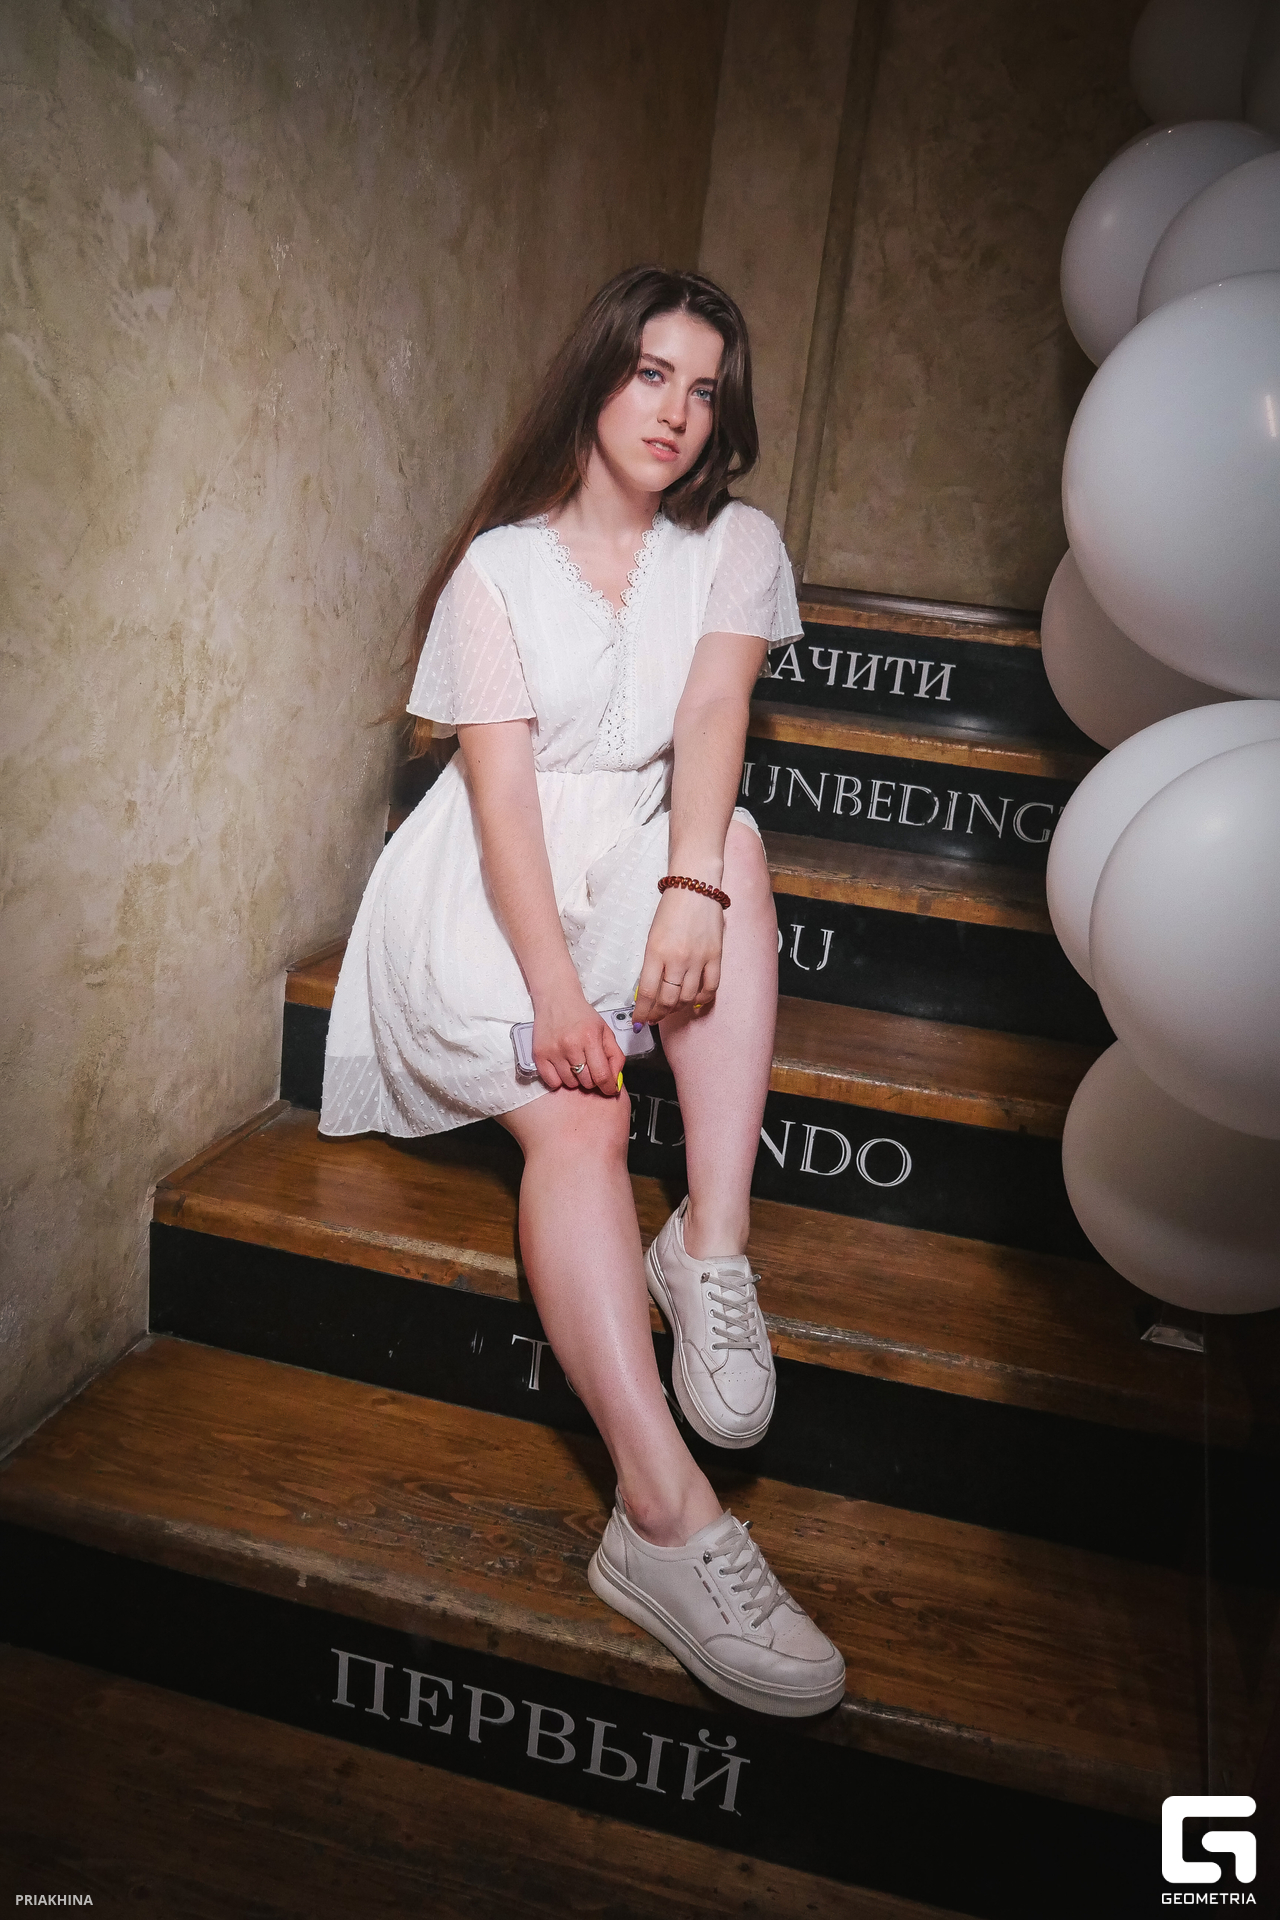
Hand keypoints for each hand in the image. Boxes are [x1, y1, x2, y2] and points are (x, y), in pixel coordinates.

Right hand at [532, 986, 624, 1093]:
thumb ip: (615, 1056)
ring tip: (575, 1063)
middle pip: (586, 1082)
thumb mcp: (605, 1031)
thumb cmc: (582, 1016)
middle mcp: (571, 1045)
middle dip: (592, 1079)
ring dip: (575, 1079)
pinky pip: (552, 1082)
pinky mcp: (539, 1055)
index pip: (602, 1076)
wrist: (556, 999)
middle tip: (590, 1067)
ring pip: (570, 1083)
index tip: (610, 1089)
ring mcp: (553, 1051)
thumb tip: (615, 1082)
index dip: (608, 1087)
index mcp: (590, 1038)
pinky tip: (562, 1067)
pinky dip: (559, 1080)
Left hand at [633, 887, 722, 1022]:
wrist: (695, 888)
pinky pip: (710, 988)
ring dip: (677, 1009)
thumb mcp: (653, 937)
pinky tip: (694, 1003)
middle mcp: (677, 959)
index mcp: (656, 952)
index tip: (638, 1021)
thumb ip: (652, 964)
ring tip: (671, 1010)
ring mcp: (698, 959)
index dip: (643, 1012)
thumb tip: (651, 991)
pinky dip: (701, 1000)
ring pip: (687, 997)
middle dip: (658, 1014)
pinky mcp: (715, 956)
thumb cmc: (671, 910)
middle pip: (668, 1000)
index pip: (647, 992)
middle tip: (654, 1018)